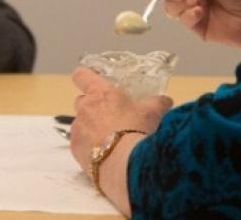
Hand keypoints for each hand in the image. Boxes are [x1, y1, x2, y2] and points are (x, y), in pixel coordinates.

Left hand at [68, 67, 169, 192]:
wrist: (123, 163)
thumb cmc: (136, 130)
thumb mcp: (152, 112)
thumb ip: (157, 103)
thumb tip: (165, 100)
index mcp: (100, 93)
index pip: (82, 75)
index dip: (85, 77)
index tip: (91, 82)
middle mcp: (84, 108)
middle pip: (81, 101)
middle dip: (92, 107)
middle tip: (110, 116)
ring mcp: (78, 129)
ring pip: (80, 123)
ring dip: (90, 128)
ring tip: (110, 140)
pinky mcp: (75, 149)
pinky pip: (79, 143)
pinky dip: (88, 146)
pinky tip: (104, 153)